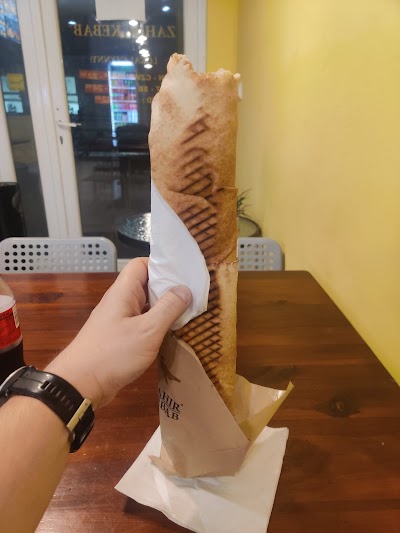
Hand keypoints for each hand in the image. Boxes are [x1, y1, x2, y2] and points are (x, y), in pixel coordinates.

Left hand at [46, 258, 190, 407]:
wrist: (80, 386)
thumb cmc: (113, 354)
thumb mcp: (147, 331)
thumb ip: (168, 308)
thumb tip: (185, 289)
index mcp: (123, 292)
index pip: (142, 264)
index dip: (162, 264)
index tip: (184, 272)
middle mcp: (120, 302)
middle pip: (146, 284)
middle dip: (169, 287)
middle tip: (194, 293)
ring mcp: (119, 320)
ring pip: (146, 305)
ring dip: (165, 307)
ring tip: (190, 311)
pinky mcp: (120, 337)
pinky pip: (142, 323)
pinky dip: (157, 324)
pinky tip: (173, 332)